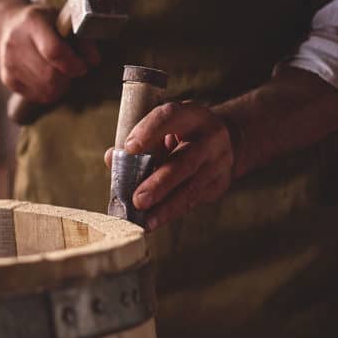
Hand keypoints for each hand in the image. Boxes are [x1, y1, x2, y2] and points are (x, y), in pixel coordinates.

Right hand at [0, 4, 99, 103]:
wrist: (7, 28)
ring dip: (60, 86)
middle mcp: (15, 43)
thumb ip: (82, 39)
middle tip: (72, 70)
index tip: (81, 66)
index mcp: (32, 22)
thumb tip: (94, 61)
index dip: (73, 64)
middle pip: (49, 76)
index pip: (54, 51)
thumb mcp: (63, 21)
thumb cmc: (43, 24)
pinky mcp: (8, 80)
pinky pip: (38, 96)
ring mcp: (9, 63)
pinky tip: (48, 78)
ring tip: (60, 73)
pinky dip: (49, 91)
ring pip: (46, 90)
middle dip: (68, 77)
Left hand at [104, 102, 234, 230]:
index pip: (170, 117)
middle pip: (185, 162)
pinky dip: (172, 212)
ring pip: (192, 187)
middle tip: (138, 200)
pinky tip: (155, 221)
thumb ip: (138, 141)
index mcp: (191, 115)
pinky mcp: (220, 183)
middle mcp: (210, 137)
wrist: (225, 140)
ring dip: (166, 207)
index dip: (149, 131)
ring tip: (146, 221)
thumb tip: (112, 158)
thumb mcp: (164, 128)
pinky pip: (194, 200)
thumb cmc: (181, 134)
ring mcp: (219, 161)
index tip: (129, 148)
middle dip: (159, 183)